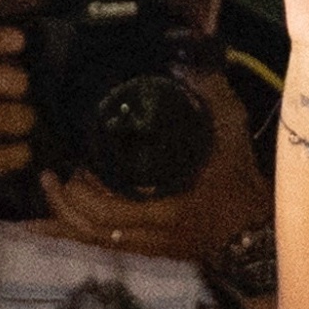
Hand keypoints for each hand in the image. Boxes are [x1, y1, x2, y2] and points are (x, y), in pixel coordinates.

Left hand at [35, 69, 271, 265]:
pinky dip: (77, 232)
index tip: (75, 166)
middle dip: (66, 204)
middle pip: (93, 230)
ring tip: (53, 187)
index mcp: (169, 209)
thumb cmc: (241, 180)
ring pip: (95, 241)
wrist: (257, 229)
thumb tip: (182, 58)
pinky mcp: (149, 250)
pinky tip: (51, 221)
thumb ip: (209, 94)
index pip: (110, 213)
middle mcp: (154, 235)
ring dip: (67, 218)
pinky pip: (103, 245)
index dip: (83, 193)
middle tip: (54, 174)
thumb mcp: (229, 132)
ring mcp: (150, 246)